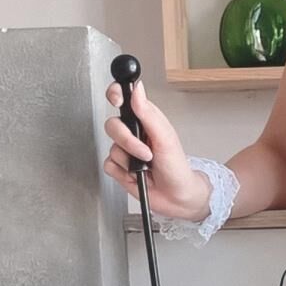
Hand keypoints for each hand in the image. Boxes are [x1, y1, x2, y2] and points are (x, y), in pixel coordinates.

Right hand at [102, 75, 210, 223]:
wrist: (176, 197)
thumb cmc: (176, 167)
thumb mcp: (165, 137)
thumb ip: (148, 113)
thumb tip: (138, 89)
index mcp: (145, 119)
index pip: (124, 98)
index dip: (115, 94)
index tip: (117, 100)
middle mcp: (133, 132)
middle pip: (112, 125)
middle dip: (127, 140)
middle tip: (145, 151)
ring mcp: (125, 150)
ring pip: (111, 147)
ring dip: (129, 160)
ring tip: (146, 165)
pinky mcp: (119, 168)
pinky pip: (109, 165)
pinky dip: (123, 173)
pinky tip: (136, 175)